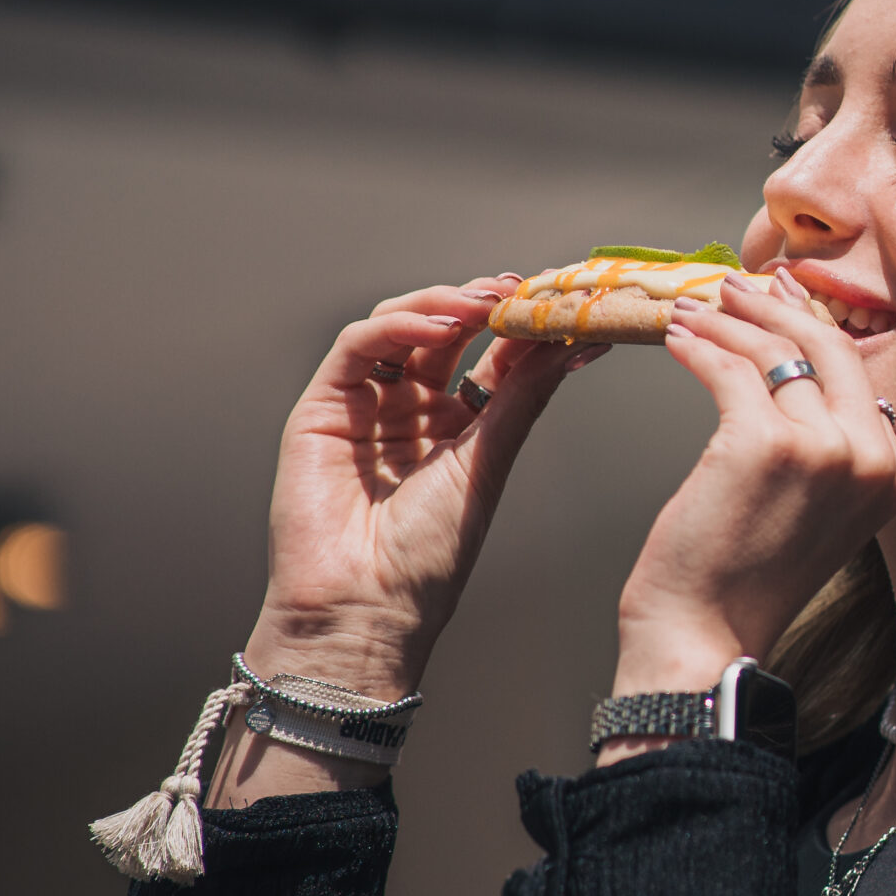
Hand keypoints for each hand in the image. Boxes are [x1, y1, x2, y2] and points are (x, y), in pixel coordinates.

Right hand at [242, 277, 595, 697]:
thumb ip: (522, 396)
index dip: (522, 327)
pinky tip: (436, 323)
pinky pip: (358, 346)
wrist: (369, 605)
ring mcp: (367, 406)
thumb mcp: (489, 462)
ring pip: (401, 327)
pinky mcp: (324, 406)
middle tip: (521, 290)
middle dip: (484, 305)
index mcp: (457, 430)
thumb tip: (571, 344)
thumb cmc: (428, 555)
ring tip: (483, 302)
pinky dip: (397, 324)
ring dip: (443, 304)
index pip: (491, 359)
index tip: (561, 302)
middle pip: (447, 333)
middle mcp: (412, 412)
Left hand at [611, 268, 895, 703]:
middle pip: (828, 347)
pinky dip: (698, 347)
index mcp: (892, 476)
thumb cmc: (742, 583)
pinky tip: (676, 340)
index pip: (857, 375)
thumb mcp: (815, 515)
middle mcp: (870, 459)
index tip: (780, 301)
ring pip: (774, 352)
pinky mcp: (764, 445)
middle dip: (777, 306)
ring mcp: (823, 450)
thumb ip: (826, 453)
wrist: (705, 639)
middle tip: (737, 286)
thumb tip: (797, 378)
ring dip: (727, 322)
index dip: (813, 328)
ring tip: (694, 311)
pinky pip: (728, 369)